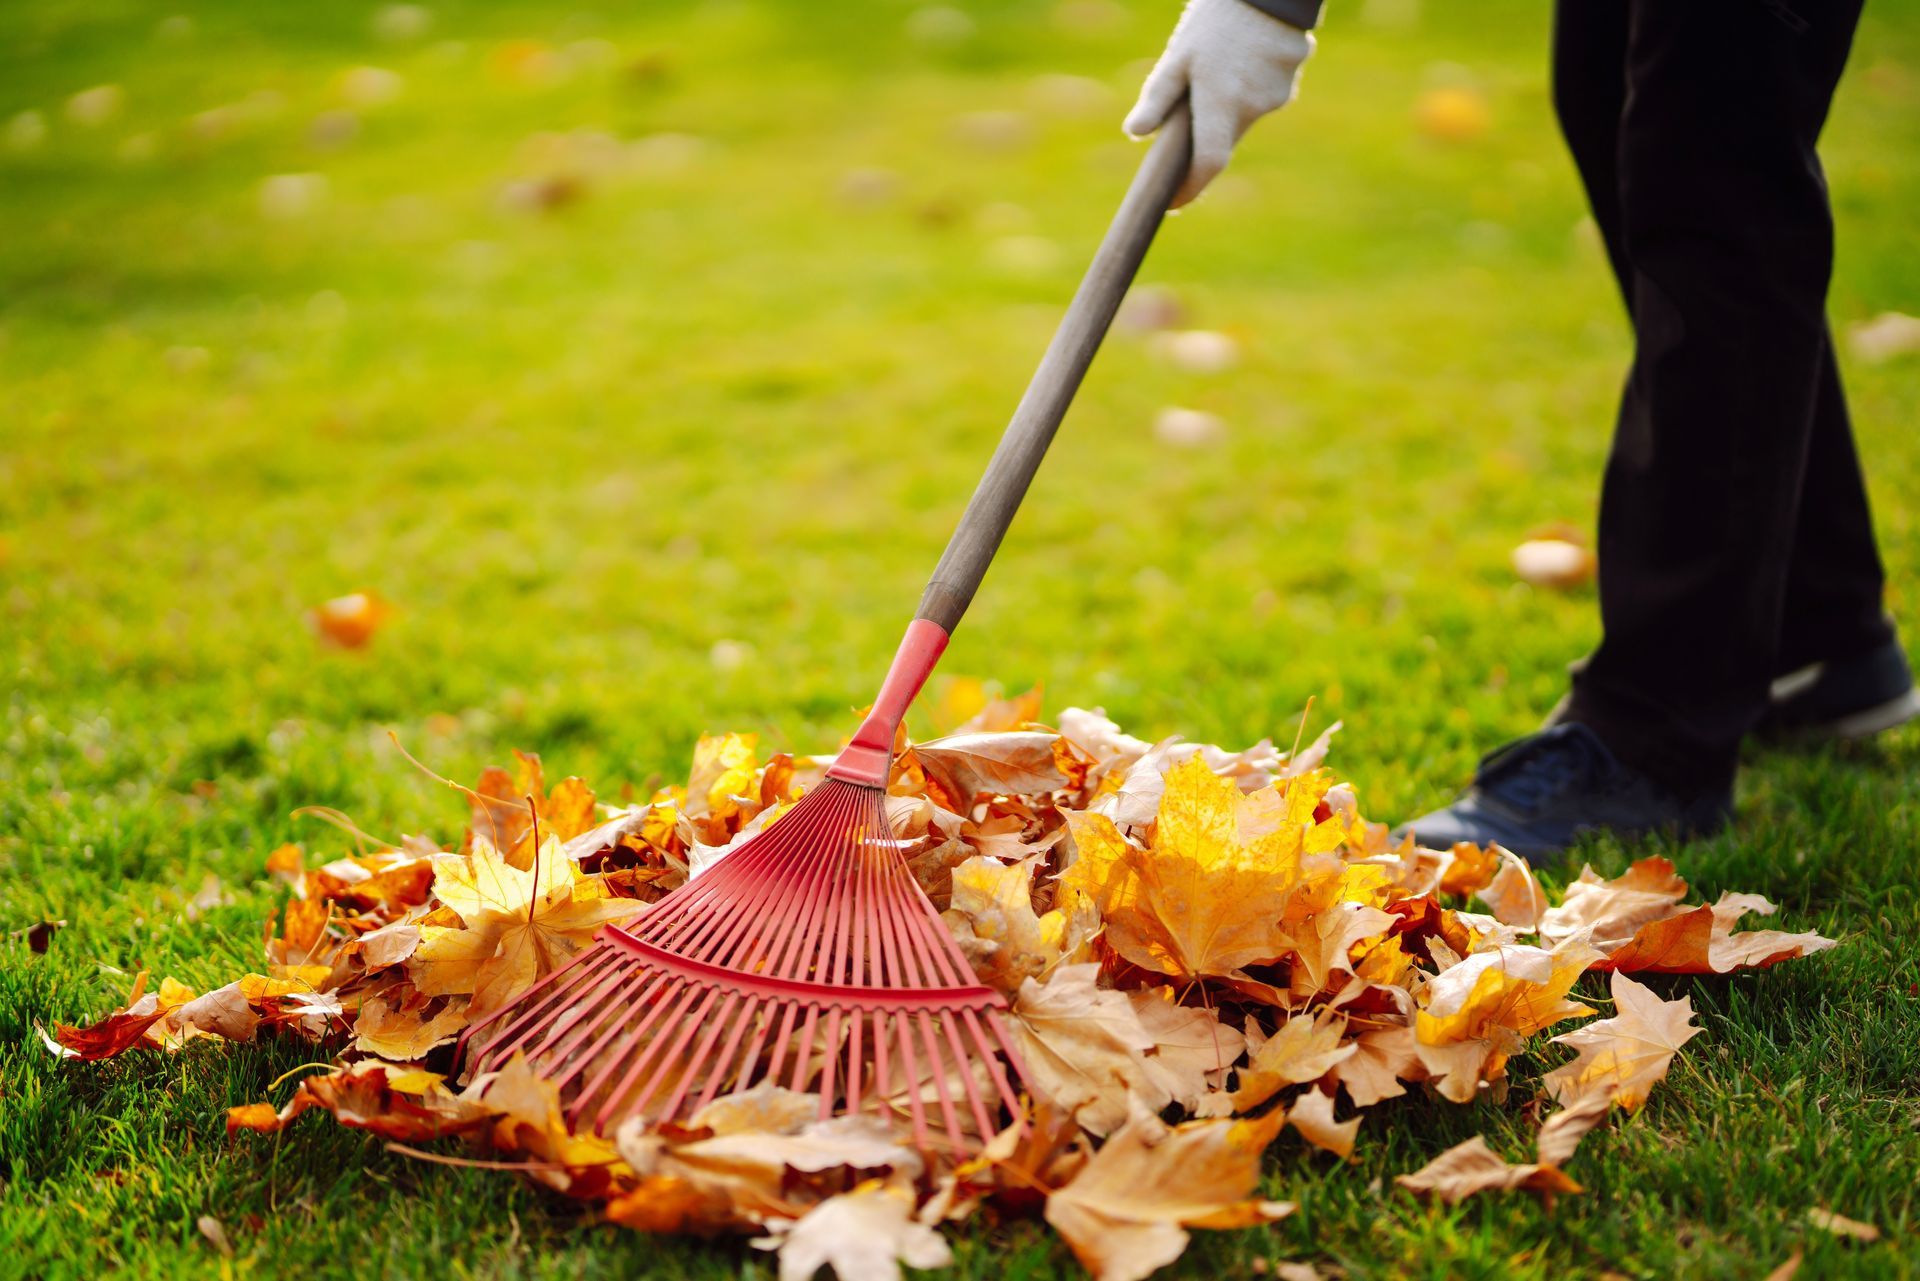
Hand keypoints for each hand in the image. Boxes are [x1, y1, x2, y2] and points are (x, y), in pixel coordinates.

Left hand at [1125, 0, 1313, 206]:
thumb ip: (1158, 97)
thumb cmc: (1215, 18)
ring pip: (1245, 115)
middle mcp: (1252, 107)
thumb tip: (1135, 133)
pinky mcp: (1290, 79)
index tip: (1174, 200)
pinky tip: (1243, 55)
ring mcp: (1276, 95)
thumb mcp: (1179, 55)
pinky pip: (1265, 94)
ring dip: (1228, 105)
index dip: (1190, 188)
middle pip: (1224, 138)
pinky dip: (1250, 85)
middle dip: (1206, 134)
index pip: (1208, 165)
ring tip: (1220, 65)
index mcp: (1221, 104)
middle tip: (1191, 107)